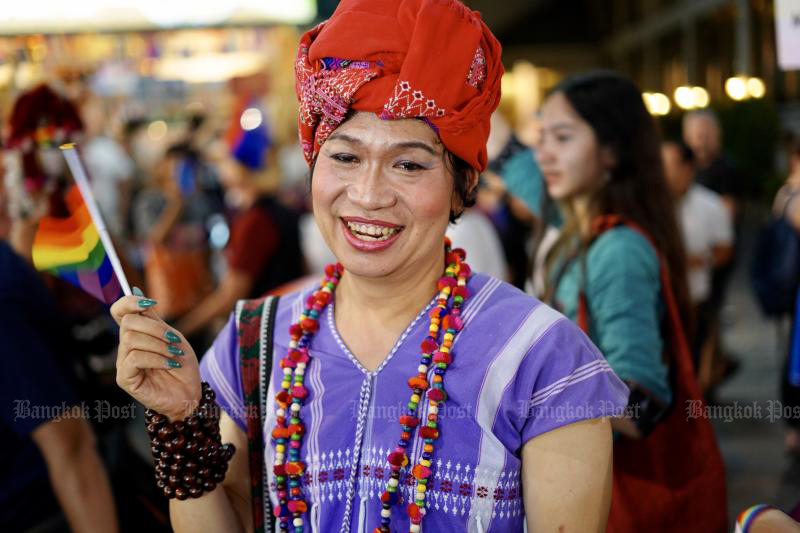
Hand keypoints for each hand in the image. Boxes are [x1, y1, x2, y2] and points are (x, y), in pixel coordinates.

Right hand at [111, 293, 200, 420]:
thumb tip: (136, 290)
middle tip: (175, 340)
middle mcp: (125, 346)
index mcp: (136, 333)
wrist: (190, 393)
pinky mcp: (124, 378)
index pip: (119, 311)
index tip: (151, 303)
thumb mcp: (172, 336)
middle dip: (155, 328)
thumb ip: (154, 318)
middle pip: (128, 323)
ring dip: (159, 345)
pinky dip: (157, 358)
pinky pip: (135, 358)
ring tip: (175, 354)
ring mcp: (123, 363)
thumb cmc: (181, 365)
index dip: (129, 302)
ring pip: (131, 340)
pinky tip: (170, 364)